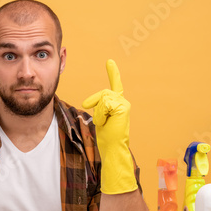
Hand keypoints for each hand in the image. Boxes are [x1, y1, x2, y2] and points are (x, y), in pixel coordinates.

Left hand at [82, 59, 136, 194]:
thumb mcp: (99, 119)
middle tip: (97, 117)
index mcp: (118, 104)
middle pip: (103, 93)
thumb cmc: (106, 137)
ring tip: (104, 123)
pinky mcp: (123, 108)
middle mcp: (123, 102)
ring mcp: (124, 105)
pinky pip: (104, 104)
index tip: (109, 61)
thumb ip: (98, 108)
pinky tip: (106, 123)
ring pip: (103, 99)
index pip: (115, 85)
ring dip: (99, 113)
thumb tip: (87, 105)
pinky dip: (101, 114)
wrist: (113, 148)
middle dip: (94, 103)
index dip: (113, 73)